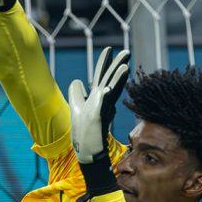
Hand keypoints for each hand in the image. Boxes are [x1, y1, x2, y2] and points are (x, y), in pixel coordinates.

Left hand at [68, 48, 129, 163]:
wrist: (88, 152)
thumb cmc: (83, 131)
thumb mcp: (76, 107)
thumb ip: (77, 93)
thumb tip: (78, 81)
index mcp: (96, 97)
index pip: (101, 77)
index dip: (104, 63)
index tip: (108, 49)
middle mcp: (101, 102)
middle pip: (109, 81)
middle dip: (116, 66)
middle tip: (125, 52)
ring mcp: (100, 111)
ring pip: (110, 92)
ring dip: (117, 80)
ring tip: (125, 67)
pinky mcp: (96, 122)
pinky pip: (100, 108)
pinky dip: (103, 99)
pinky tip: (105, 90)